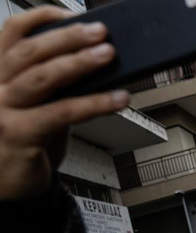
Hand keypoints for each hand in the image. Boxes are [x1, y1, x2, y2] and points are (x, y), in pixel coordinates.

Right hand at [0, 7, 129, 199]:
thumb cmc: (26, 141)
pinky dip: (94, 103)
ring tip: (109, 55)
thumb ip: (56, 84)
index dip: (43, 18)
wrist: (8, 186)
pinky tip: (118, 99)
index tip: (74, 14)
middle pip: (30, 51)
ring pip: (43, 77)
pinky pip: (61, 112)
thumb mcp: (36, 105)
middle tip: (101, 32)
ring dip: (80, 63)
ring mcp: (3, 110)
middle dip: (69, 37)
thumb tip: (98, 61)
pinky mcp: (18, 134)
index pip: (12, 31)